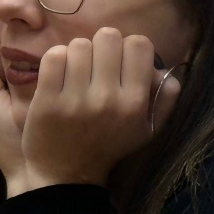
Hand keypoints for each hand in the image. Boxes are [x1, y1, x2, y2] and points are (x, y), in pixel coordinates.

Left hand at [18, 27, 180, 192]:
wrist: (65, 177)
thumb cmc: (108, 147)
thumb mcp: (146, 131)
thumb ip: (165, 100)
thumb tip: (167, 71)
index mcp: (134, 104)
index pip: (139, 44)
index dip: (128, 48)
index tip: (118, 64)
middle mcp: (107, 100)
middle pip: (108, 36)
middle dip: (101, 48)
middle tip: (95, 67)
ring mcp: (75, 100)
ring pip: (79, 44)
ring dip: (77, 56)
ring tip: (76, 75)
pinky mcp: (47, 100)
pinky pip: (54, 56)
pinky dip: (56, 61)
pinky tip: (59, 77)